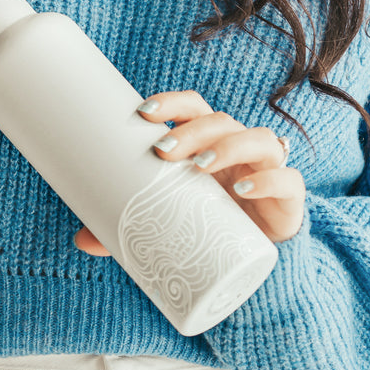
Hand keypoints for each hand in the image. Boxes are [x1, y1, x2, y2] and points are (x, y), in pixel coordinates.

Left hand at [73, 90, 305, 255]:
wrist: (257, 265)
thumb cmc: (210, 228)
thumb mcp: (170, 223)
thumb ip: (130, 228)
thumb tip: (80, 238)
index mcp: (210, 146)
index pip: (195, 108)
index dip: (173, 104)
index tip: (143, 113)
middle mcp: (240, 150)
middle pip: (221, 120)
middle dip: (192, 129)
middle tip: (163, 151)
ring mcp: (267, 170)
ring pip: (258, 138)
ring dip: (228, 145)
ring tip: (200, 167)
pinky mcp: (289, 199)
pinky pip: (288, 180)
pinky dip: (269, 179)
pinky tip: (245, 188)